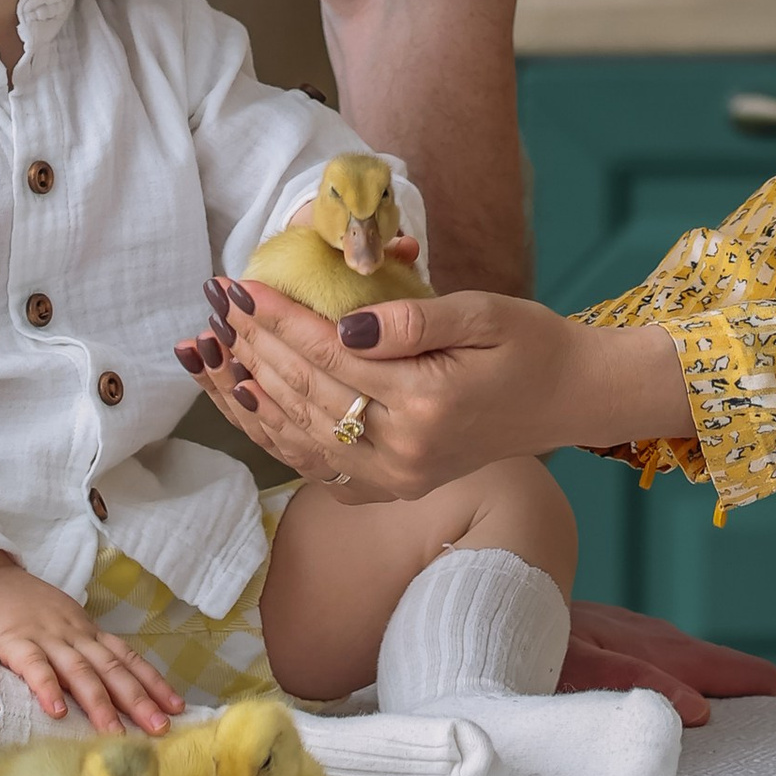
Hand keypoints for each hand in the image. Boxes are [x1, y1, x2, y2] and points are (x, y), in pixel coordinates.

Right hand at [0, 556, 181, 736]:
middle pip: (112, 669)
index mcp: (87, 633)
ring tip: (114, 732)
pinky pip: (34, 667)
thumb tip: (113, 686)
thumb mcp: (64, 625)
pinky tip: (56, 712)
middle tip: (160, 728)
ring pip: (79, 671)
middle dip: (139, 700)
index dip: (154, 682)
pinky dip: (47, 688)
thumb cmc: (26, 609)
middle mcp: (74, 635)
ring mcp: (46, 638)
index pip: (128, 658)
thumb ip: (83, 651)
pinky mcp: (14, 642)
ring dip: (99, 703)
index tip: (178, 707)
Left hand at [172, 276, 688, 502]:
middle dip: (252, 347)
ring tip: (207, 352)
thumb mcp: (482, 312)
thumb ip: (413, 317)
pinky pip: (316, 465)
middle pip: (305, 394)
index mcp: (427, 401)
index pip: (329, 355)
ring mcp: (395, 478)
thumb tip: (346, 323)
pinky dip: (273, 433)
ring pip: (299, 435)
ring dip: (248, 391)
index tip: (236, 286)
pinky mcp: (391, 488)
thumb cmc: (528, 344)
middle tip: (213, 306)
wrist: (568, 399)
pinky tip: (244, 402)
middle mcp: (404, 450)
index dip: (278, 319)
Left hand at [561, 602, 775, 723]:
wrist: (504, 603)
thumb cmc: (540, 641)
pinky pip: (670, 662)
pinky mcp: (621, 639)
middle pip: (724, 666)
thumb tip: (699, 708)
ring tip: (740, 726)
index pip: (737, 669)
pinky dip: (690, 683)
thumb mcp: (582, 666)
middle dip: (755, 695)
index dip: (770, 696)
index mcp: (662, 649)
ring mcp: (640, 635)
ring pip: (697, 663)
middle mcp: (659, 638)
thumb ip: (638, 681)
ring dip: (722, 689)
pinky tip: (681, 702)